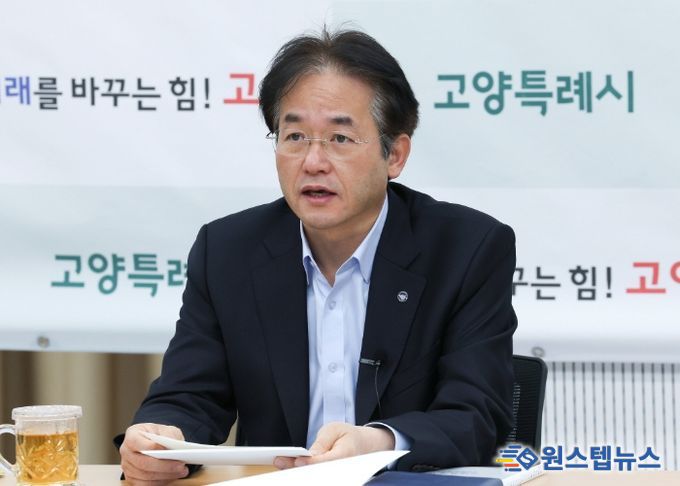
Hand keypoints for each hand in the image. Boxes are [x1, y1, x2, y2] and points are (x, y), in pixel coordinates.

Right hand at [119, 423, 188, 484]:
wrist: (154, 441)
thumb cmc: (158, 434)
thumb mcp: (166, 428)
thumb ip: (170, 435)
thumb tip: (176, 448)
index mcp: (132, 434)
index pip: (139, 443)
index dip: (154, 447)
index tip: (171, 451)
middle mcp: (126, 451)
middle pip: (143, 463)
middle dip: (164, 466)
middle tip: (181, 465)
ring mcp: (127, 466)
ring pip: (145, 476)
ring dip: (165, 475)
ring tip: (181, 471)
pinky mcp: (132, 478)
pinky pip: (145, 484)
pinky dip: (161, 482)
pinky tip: (172, 476)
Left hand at [273, 422, 394, 468]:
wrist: (363, 445)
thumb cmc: (348, 435)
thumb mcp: (335, 430)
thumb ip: (322, 442)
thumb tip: (309, 456)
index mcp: (346, 454)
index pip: (327, 461)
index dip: (311, 462)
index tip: (298, 460)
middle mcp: (341, 470)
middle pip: (317, 473)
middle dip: (298, 468)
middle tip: (280, 461)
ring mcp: (335, 476)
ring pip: (314, 476)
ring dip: (296, 470)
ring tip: (280, 462)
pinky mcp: (328, 477)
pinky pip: (314, 476)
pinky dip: (300, 471)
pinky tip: (287, 466)